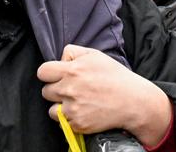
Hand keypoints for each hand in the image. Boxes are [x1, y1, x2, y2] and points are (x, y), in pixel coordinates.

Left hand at [38, 45, 171, 143]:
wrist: (132, 101)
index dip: (49, 73)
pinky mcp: (77, 124)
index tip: (57, 76)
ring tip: (77, 102)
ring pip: (51, 109)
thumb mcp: (94, 55)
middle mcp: (69, 90)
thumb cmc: (114, 76)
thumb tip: (59, 59)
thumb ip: (72, 51)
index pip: (42, 72)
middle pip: (45, 91)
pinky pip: (63, 122)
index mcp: (72, 70)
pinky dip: (70, 119)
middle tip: (71, 89)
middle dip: (56, 90)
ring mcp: (72, 109)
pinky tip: (83, 111)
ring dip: (60, 106)